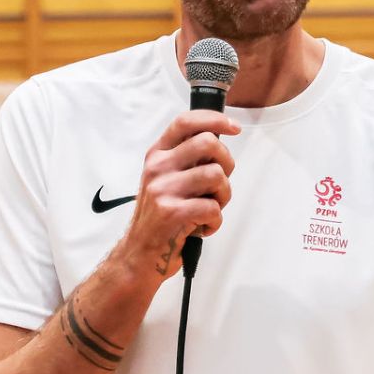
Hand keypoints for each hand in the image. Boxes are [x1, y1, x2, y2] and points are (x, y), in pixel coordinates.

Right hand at [117, 110, 239, 281]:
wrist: (139, 254)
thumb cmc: (159, 217)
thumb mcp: (164, 179)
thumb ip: (186, 160)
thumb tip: (219, 143)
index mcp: (157, 155)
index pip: (186, 122)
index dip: (214, 119)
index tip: (233, 126)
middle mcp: (157, 168)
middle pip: (209, 143)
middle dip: (227, 163)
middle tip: (220, 183)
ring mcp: (163, 189)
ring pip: (216, 175)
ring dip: (224, 196)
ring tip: (211, 209)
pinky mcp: (172, 213)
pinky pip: (213, 208)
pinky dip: (215, 222)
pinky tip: (203, 227)